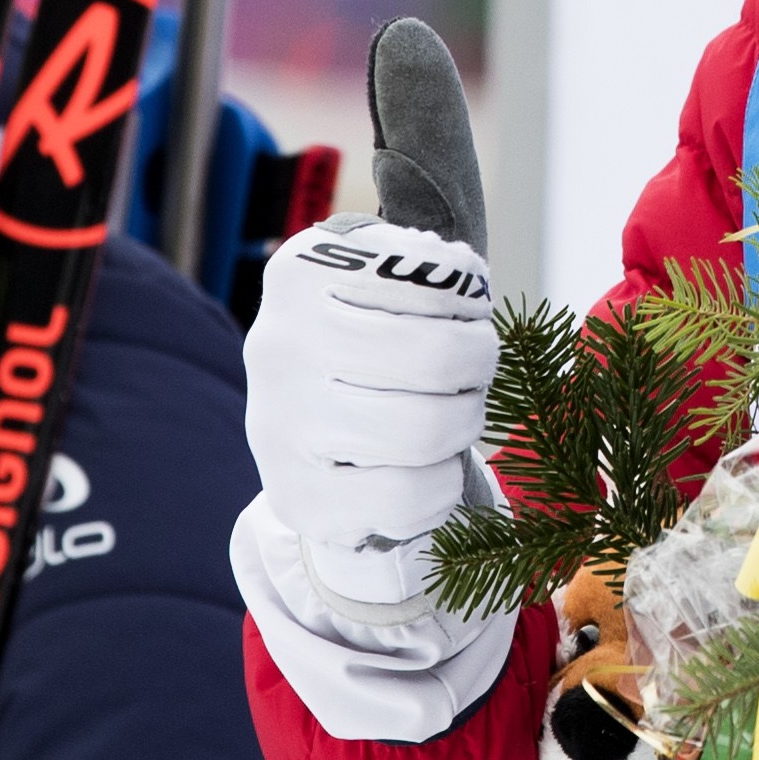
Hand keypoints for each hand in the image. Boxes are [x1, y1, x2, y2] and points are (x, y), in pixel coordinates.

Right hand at [243, 216, 496, 612]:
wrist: (302, 419)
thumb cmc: (364, 335)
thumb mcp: (379, 276)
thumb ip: (424, 261)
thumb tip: (459, 272)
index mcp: (301, 275)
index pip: (426, 280)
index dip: (469, 301)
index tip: (470, 312)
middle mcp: (280, 346)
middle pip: (435, 359)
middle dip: (477, 366)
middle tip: (473, 370)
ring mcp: (281, 425)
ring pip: (423, 431)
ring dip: (464, 423)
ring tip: (456, 413)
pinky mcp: (296, 494)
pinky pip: (404, 498)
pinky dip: (441, 487)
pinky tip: (434, 469)